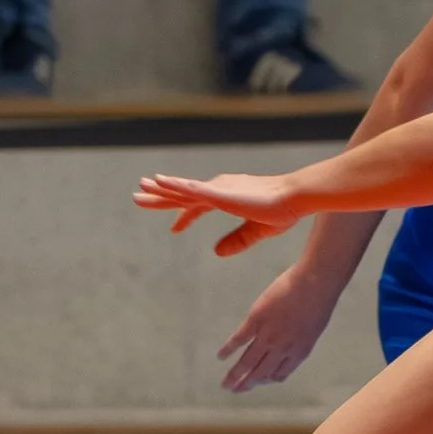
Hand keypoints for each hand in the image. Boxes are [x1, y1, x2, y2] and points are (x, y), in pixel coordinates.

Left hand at [134, 171, 305, 255]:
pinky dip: (172, 184)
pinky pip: (189, 188)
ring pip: (180, 188)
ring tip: (139, 187)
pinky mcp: (218, 193)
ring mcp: (217, 189)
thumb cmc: (282, 211)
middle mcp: (218, 189)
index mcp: (227, 197)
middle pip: (182, 193)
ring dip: (159, 188)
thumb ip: (236, 241)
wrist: (294, 199)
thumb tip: (216, 252)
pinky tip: (157, 181)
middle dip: (160, 196)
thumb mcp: (256, 231)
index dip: (184, 216)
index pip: (197, 205)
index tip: (174, 228)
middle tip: (138, 197)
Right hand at [216, 265, 339, 392]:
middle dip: (246, 384)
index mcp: (299, 352)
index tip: (257, 381)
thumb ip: (300, 340)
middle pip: (260, 373)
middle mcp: (282, 349)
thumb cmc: (318, 302)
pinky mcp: (256, 320)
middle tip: (235, 390)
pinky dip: (228, 349)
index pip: (279, 375)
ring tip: (226, 383)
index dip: (266, 380)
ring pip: (247, 362)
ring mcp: (268, 336)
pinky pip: (239, 339)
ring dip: (235, 375)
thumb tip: (290, 344)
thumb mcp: (313, 328)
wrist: (315, 283)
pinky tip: (221, 356)